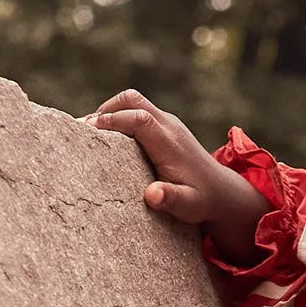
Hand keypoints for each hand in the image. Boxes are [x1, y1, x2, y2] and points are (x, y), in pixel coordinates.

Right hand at [88, 89, 269, 259]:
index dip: (112, 120)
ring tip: (90, 131)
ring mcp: (168, 123)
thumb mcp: (188, 206)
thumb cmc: (201, 201)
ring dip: (111, 110)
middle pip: (133, 100)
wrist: (222, 191)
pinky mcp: (166, 126)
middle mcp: (169, 126)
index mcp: (170, 143)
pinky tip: (107, 135)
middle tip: (83, 128)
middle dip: (106, 109)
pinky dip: (119, 115)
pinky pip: (138, 110)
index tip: (88, 130)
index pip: (139, 119)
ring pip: (134, 101)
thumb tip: (152, 195)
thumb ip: (170, 199)